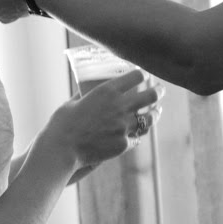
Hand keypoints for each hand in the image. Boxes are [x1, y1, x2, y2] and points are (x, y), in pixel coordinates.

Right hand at [48, 70, 163, 169]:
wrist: (62, 149)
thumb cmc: (62, 123)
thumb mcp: (72, 103)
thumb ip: (83, 96)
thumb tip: (84, 90)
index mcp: (107, 91)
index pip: (136, 76)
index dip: (142, 74)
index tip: (144, 74)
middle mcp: (120, 107)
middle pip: (150, 96)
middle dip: (158, 91)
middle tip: (160, 90)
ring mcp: (124, 126)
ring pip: (150, 118)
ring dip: (155, 113)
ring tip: (157, 111)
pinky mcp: (124, 144)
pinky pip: (137, 138)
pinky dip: (137, 135)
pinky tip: (138, 133)